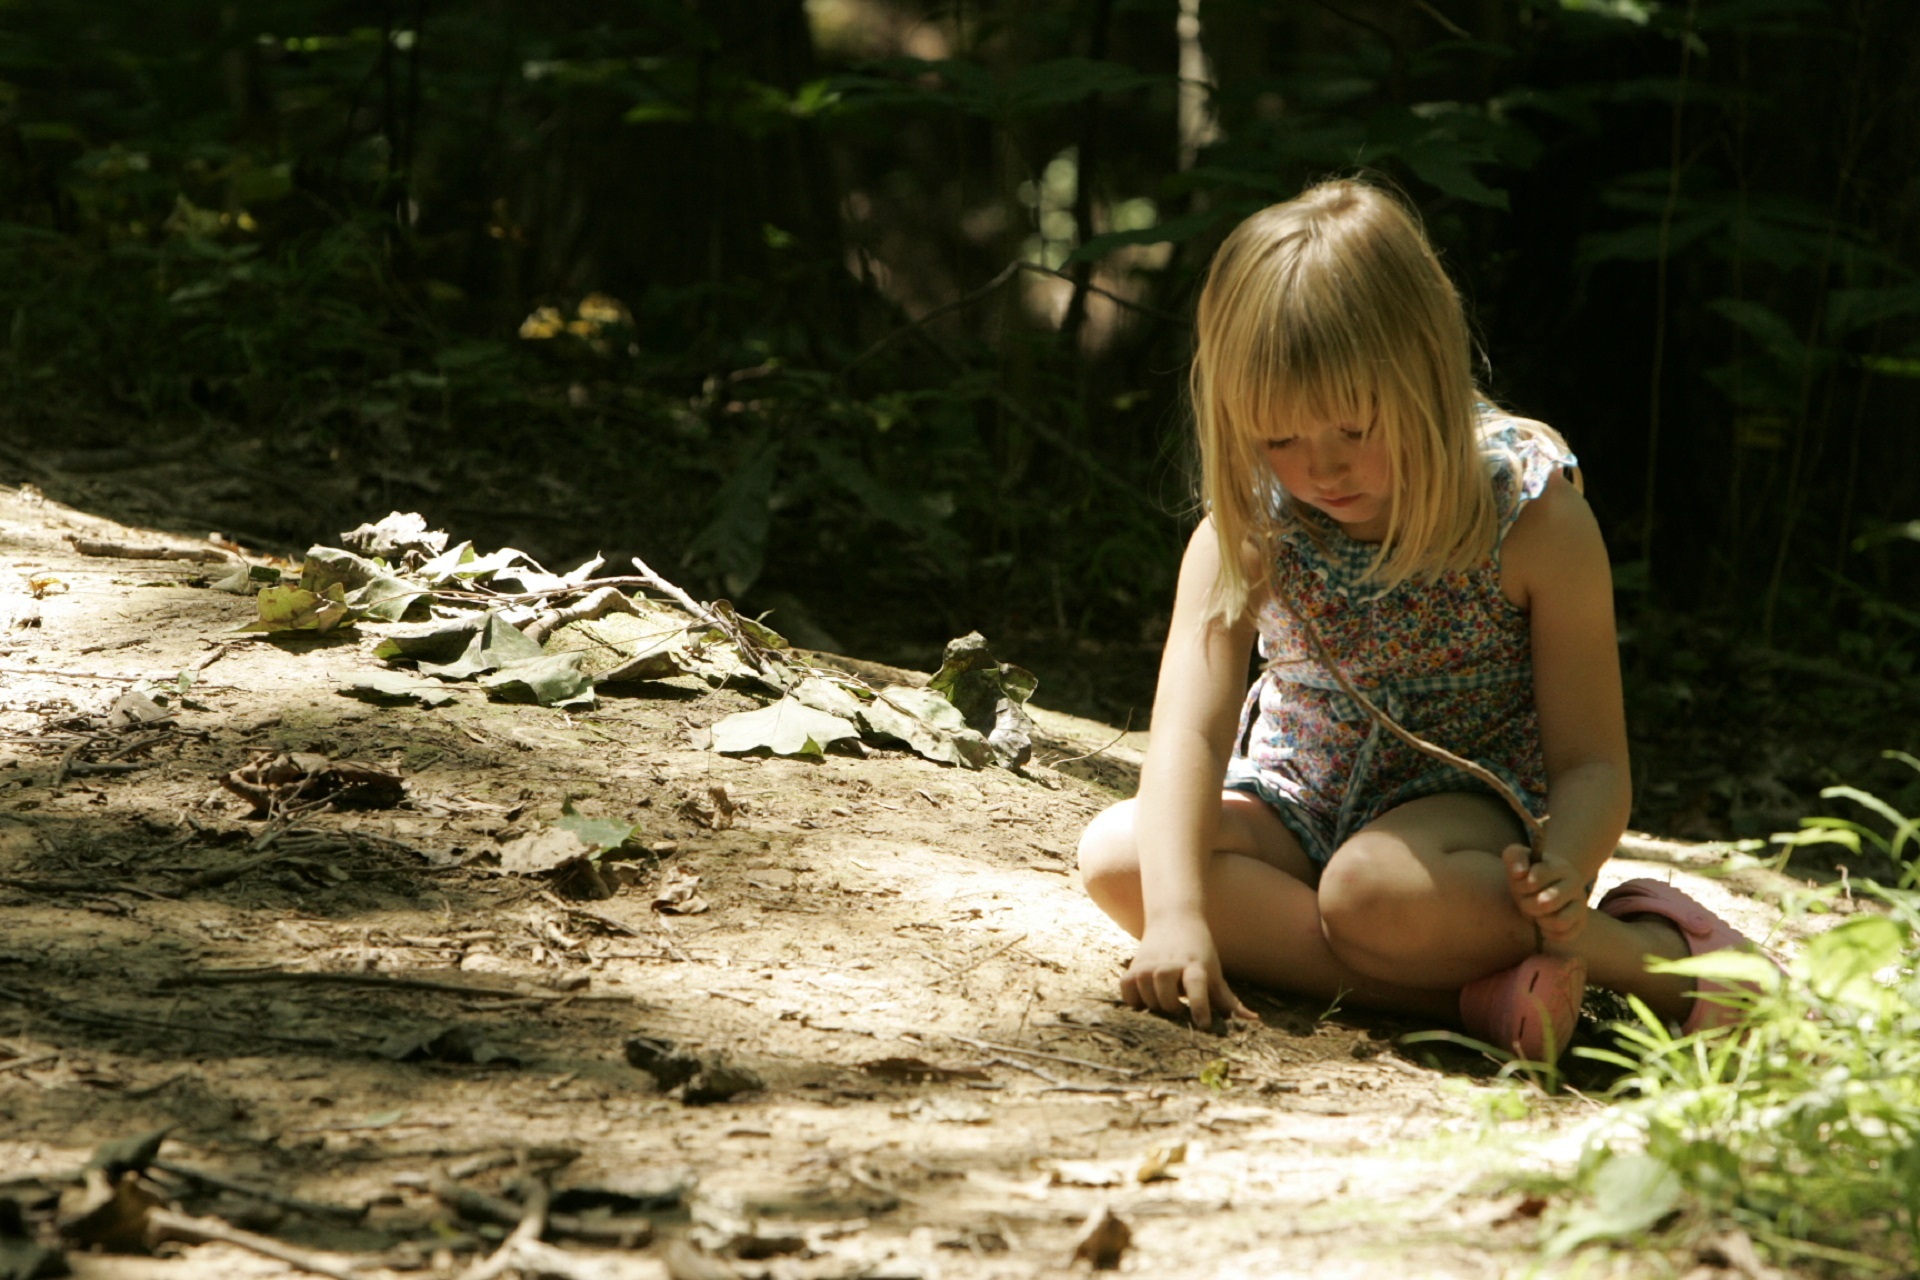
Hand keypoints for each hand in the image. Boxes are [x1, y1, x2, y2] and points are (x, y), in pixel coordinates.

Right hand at [1120, 915, 1257, 1030]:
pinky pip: (1127, 990)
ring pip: (1147, 996)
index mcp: (1195, 966)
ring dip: (1155, 1005)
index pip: (1197, 986)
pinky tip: (1145, 999)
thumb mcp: (1215, 973)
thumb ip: (1229, 1001)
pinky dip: (1133, 999)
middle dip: (1174, 1010)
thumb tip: (1253, 1020)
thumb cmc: (1199, 951)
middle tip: (1179, 1009)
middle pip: (1167, 998)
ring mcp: (1149, 964)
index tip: (1203, 1024)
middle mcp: (1170, 964)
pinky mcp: (1134, 965)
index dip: (1199, 1006)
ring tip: (1163, 1001)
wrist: (1174, 919)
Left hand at [1501, 844, 1591, 945]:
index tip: (1521, 884)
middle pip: (1546, 902)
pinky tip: (1544, 924)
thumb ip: (1514, 857)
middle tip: (1526, 902)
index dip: (1521, 885)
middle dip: (1528, 905)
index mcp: (1559, 866)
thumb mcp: (1517, 858)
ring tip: (1537, 914)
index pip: (1534, 879)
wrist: (1546, 887)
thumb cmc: (1528, 873)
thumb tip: (1520, 873)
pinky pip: (1563, 936)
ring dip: (1541, 921)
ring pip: (1560, 922)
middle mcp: (1575, 884)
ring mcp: (1581, 904)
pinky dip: (1548, 933)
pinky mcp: (1580, 923)